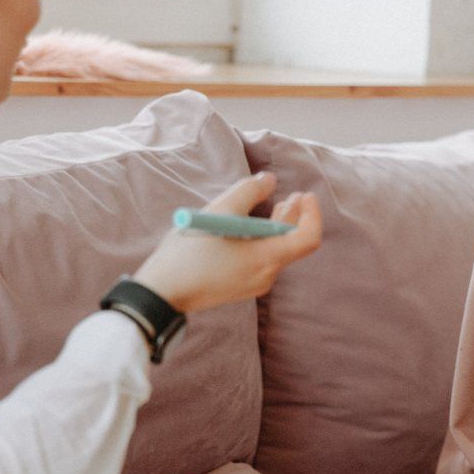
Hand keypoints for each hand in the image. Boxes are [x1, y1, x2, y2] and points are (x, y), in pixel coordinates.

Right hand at [130, 172, 321, 314]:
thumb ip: (249, 191)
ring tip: (280, 205)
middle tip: (295, 195)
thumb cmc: (190, 251)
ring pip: (276, 252)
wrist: (161, 292)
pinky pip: (261, 260)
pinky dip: (264, 240)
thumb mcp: (220, 211)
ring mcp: (252, 284)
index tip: (305, 194)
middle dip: (295, 217)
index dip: (312, 214)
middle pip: (292, 244)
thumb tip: (269, 180)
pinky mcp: (238, 286)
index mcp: (266, 259)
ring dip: (279, 227)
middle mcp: (265, 276)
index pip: (308, 239)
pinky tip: (252, 226)